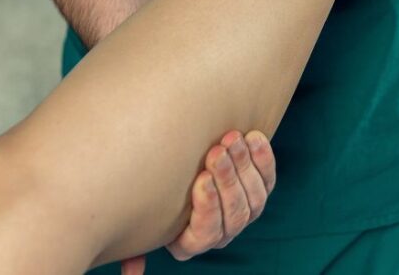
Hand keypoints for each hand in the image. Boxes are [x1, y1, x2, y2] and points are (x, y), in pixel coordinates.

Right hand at [119, 130, 275, 273]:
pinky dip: (263, 158)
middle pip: (234, 212)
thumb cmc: (152, 196)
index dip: (208, 207)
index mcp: (192, 242)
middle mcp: (222, 232)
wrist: (181, 168)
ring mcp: (243, 212)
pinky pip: (268, 179)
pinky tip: (253, 137)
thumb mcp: (141, 220)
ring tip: (232, 139)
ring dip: (244, 165)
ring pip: (254, 196)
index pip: (207, 233)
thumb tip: (130, 272)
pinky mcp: (259, 190)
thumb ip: (136, 244)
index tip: (201, 179)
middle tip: (217, 151)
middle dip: (227, 179)